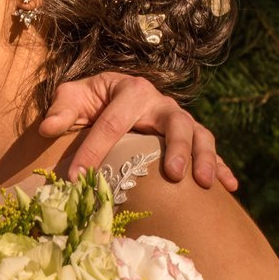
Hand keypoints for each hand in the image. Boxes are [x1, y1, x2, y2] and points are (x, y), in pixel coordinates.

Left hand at [38, 72, 235, 190]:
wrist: (118, 92)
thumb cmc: (93, 99)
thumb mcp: (75, 96)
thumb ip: (62, 109)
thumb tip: (47, 129)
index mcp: (130, 91)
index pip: (111, 123)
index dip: (93, 149)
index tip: (78, 177)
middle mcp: (160, 103)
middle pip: (175, 122)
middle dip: (176, 148)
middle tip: (173, 175)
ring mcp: (180, 119)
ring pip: (199, 134)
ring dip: (204, 158)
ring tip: (204, 183)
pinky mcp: (191, 135)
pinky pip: (213, 150)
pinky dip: (223, 167)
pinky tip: (231, 188)